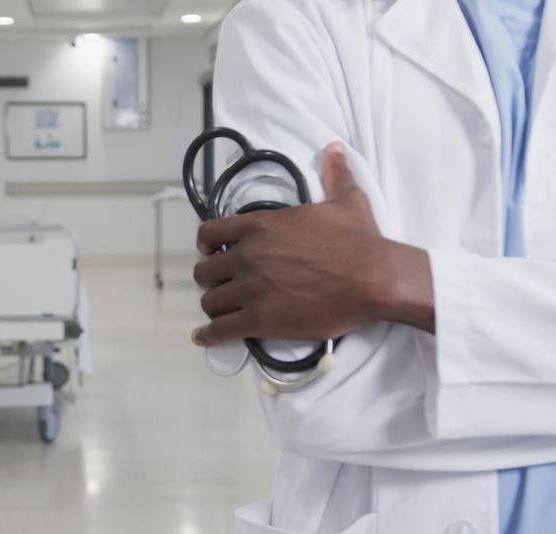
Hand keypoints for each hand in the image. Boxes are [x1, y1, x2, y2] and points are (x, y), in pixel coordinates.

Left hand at [191, 142, 433, 346]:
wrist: (374, 278)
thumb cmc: (359, 241)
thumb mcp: (345, 200)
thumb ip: (334, 175)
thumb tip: (336, 150)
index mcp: (259, 227)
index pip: (208, 234)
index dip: (207, 246)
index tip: (213, 254)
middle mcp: (247, 256)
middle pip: (204, 272)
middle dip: (213, 279)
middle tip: (225, 286)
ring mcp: (251, 289)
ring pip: (210, 301)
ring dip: (215, 307)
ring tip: (224, 311)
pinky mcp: (259, 320)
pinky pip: (220, 330)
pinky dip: (209, 336)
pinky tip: (205, 337)